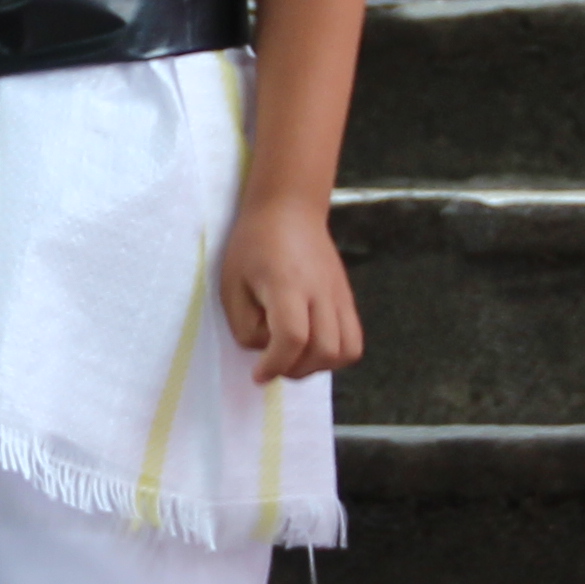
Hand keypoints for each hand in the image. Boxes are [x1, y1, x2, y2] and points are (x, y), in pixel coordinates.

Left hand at [221, 202, 363, 384]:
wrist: (289, 209)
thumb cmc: (253, 246)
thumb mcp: (232, 284)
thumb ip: (245, 325)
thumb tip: (267, 350)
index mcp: (287, 284)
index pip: (292, 337)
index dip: (275, 364)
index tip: (257, 374)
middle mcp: (320, 291)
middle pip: (323, 350)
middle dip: (295, 369)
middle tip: (273, 364)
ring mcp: (339, 295)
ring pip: (346, 351)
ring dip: (318, 365)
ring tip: (295, 357)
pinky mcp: (347, 298)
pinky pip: (353, 340)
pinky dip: (335, 355)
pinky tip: (311, 347)